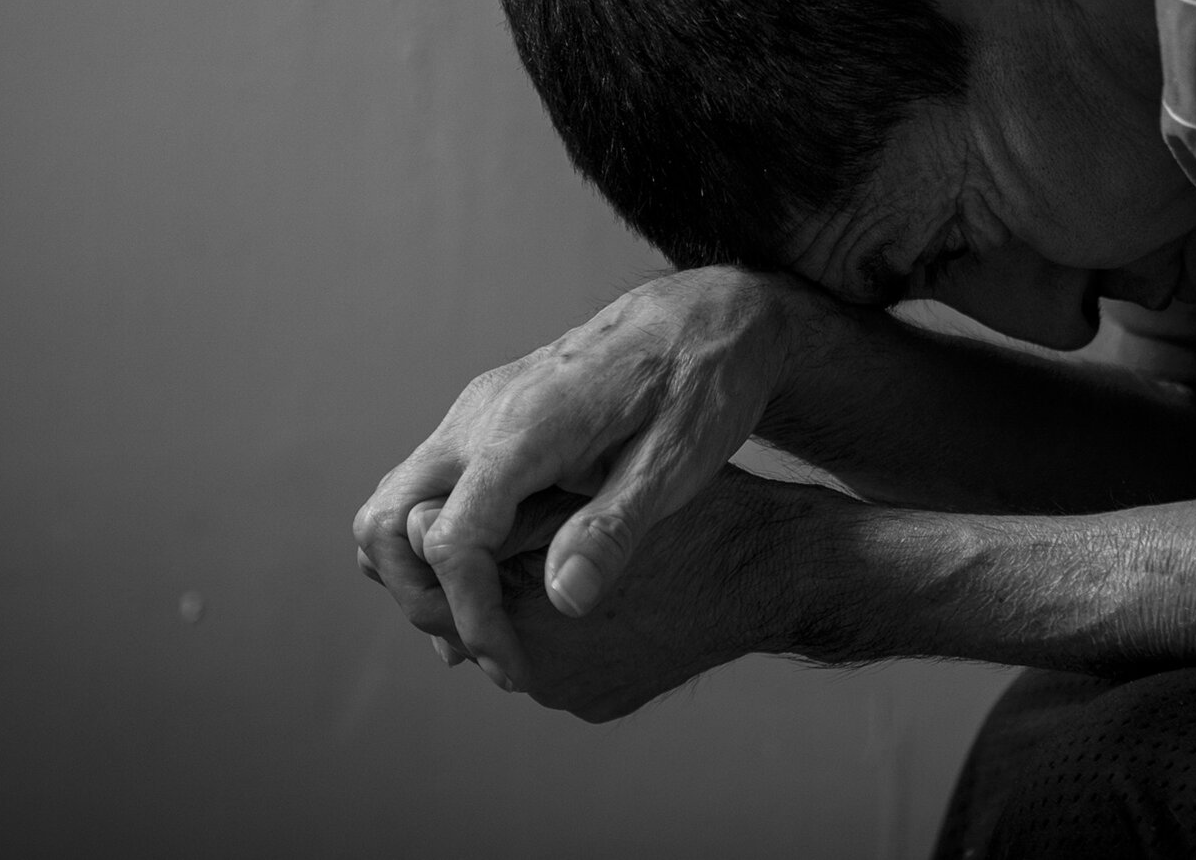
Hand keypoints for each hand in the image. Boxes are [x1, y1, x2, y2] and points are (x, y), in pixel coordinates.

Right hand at [350, 266, 812, 684]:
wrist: (704, 316)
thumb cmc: (703, 383)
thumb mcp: (679, 462)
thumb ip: (615, 528)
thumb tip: (562, 600)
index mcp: (526, 427)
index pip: (454, 539)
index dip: (473, 616)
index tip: (513, 668)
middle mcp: (481, 416)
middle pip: (387, 522)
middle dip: (423, 600)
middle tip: (489, 653)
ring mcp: (476, 414)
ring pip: (394, 506)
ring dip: (419, 576)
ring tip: (483, 635)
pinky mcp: (485, 421)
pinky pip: (429, 490)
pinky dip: (436, 546)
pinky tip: (487, 589)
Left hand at [454, 470, 804, 720]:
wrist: (774, 572)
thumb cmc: (693, 517)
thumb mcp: (591, 497)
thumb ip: (504, 518)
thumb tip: (421, 526)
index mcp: (528, 615)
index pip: (432, 590)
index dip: (429, 541)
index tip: (446, 501)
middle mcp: (539, 672)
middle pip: (464, 620)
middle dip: (467, 570)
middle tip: (482, 515)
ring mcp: (572, 692)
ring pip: (509, 638)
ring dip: (508, 592)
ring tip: (529, 537)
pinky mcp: (600, 698)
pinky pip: (554, 657)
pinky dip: (551, 621)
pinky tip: (572, 575)